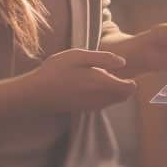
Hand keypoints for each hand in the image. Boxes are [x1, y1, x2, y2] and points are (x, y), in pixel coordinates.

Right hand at [19, 48, 136, 113]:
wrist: (35, 94)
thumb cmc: (56, 70)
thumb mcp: (79, 56)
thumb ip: (104, 58)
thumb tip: (123, 63)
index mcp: (102, 84)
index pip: (130, 89)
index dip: (131, 79)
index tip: (123, 69)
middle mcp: (100, 99)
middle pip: (123, 97)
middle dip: (124, 85)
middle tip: (114, 70)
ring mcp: (92, 107)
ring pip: (113, 101)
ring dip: (113, 90)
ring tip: (101, 75)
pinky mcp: (83, 110)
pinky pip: (102, 104)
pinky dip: (103, 95)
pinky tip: (90, 84)